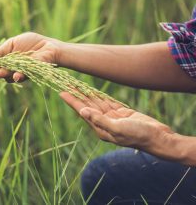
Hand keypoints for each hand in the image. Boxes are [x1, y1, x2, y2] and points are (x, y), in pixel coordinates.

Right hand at [0, 32, 61, 81]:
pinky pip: (23, 75)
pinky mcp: (31, 73)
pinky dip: (18, 76)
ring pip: (7, 75)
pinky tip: (14, 76)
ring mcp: (20, 72)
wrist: (48, 46)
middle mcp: (11, 69)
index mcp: (5, 62)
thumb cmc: (30, 43)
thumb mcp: (11, 45)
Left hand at [59, 92, 173, 150]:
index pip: (82, 112)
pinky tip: (92, 90)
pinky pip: (107, 102)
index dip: (72, 101)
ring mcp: (112, 118)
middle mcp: (104, 123)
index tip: (62, 92)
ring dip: (87, 94)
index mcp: (100, 129)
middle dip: (77, 95)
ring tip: (76, 84)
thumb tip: (83, 112)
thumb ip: (100, 120)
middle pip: (87, 106)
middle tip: (66, 83)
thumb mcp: (118, 128)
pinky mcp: (122, 114)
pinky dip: (99, 95)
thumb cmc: (138, 135)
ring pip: (96, 103)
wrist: (158, 138)